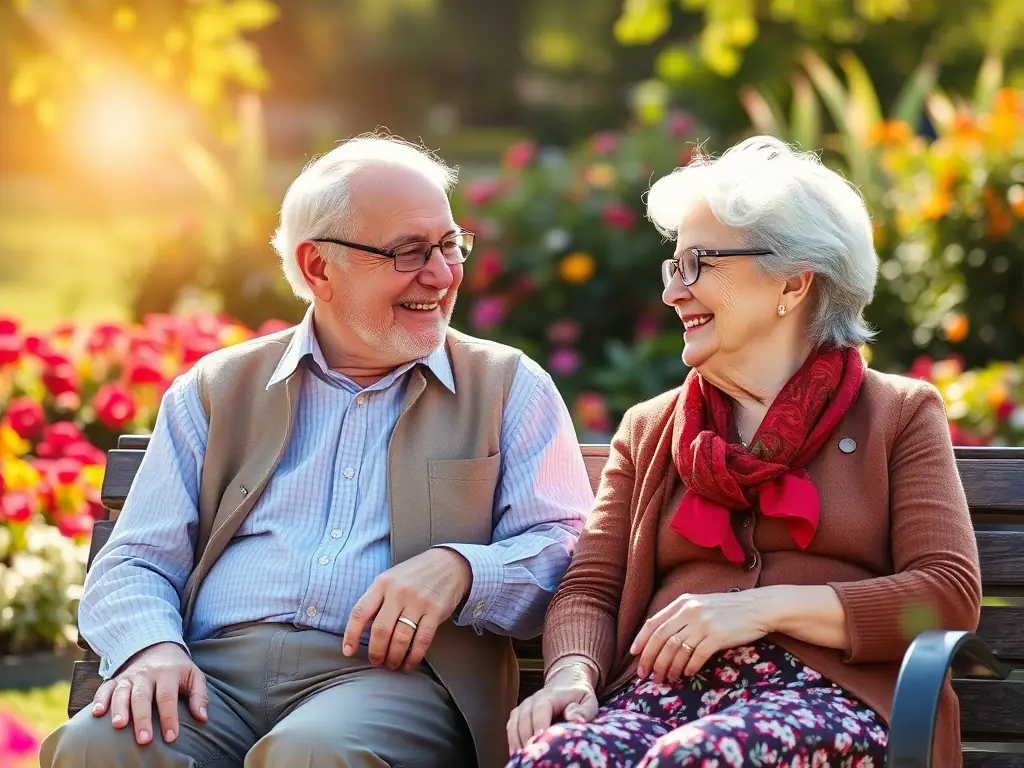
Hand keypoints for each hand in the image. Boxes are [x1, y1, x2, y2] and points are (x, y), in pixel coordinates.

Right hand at [90, 642, 207, 744]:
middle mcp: (147, 674)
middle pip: (143, 696)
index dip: (169, 717)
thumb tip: (203, 718)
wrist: (158, 647)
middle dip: (142, 718)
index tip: (170, 737)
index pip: (167, 696)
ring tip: (118, 726)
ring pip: (122, 692)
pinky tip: (96, 713)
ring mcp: (129, 676)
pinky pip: (105, 687)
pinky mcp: (116, 679)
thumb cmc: (178, 669)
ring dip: (118, 709)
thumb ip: (200, 696)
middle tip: (144, 739)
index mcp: (168, 673)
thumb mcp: (195, 676)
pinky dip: (99, 699)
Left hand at [342, 547, 472, 670]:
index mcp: (382, 583)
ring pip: (401, 639)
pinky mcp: (436, 610)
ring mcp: (418, 601)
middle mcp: (398, 591)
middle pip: (381, 630)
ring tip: (392, 664)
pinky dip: (413, 657)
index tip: (348, 652)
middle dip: (376, 652)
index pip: (360, 612)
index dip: (351, 635)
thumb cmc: (415, 575)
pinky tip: (409, 663)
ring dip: (394, 657)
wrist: (449, 564)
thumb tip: (361, 631)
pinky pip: (422, 640)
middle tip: (376, 662)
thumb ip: (376, 600)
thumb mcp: (391, 579)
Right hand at [506, 663, 598, 754]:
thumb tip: (573, 718)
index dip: (539, 724)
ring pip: (514, 724)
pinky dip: (512, 742)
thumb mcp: (589, 700)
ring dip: (518, 742)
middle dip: (528, 738)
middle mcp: (533, 700)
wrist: (566, 684)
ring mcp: (523, 707)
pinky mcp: (518, 715)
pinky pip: (511, 728)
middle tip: (534, 755)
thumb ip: (584, 710)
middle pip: (525, 719)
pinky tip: (517, 754)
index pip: (541, 708)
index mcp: (550, 695)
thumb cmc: (578, 696)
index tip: (540, 739)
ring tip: (525, 758)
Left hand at [631, 590, 771, 682]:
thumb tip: (660, 638)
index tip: (634, 655)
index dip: (641, 640)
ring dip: (669, 668)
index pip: (653, 623)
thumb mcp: (700, 604)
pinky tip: (687, 674)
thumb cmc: (727, 609)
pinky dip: (689, 667)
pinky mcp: (717, 636)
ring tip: (666, 679)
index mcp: (682, 602)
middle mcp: (690, 611)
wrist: (758, 607)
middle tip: (647, 675)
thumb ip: (681, 616)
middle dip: (651, 660)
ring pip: (676, 650)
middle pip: (661, 639)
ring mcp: (703, 623)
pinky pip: (696, 656)